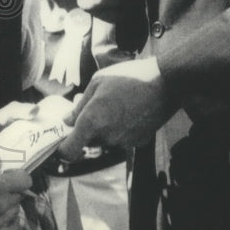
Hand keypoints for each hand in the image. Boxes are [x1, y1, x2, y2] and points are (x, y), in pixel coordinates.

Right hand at [0, 161, 32, 229]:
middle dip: (14, 188)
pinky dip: (15, 222)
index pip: (25, 180)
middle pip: (20, 194)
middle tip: (0, 186)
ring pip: (17, 209)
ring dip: (11, 203)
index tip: (12, 174)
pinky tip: (9, 216)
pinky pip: (14, 229)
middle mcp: (2, 203)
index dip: (20, 175)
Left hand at [56, 57, 176, 161]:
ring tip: (114, 104)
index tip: (63, 140)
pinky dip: (121, 129)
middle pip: (88, 142)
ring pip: (106, 140)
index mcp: (92, 121)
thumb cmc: (128, 77)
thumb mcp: (97, 82)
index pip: (70, 151)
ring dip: (105, 128)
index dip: (63, 149)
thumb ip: (79, 105)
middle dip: (87, 128)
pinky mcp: (139, 143)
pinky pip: (122, 139)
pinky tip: (129, 111)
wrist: (165, 83)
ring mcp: (124, 142)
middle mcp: (107, 137)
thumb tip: (67, 121)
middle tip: (93, 106)